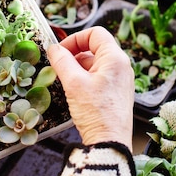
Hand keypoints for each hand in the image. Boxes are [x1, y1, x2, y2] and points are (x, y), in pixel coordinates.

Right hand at [47, 26, 133, 149]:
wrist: (109, 142)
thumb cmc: (95, 112)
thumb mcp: (73, 83)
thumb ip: (62, 61)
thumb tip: (53, 48)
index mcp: (115, 58)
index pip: (95, 33)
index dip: (75, 38)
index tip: (61, 51)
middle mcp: (121, 66)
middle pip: (95, 48)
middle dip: (74, 55)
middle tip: (59, 67)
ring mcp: (120, 80)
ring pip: (95, 64)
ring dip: (78, 68)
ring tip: (65, 81)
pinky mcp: (116, 92)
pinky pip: (99, 77)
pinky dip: (85, 79)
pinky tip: (75, 91)